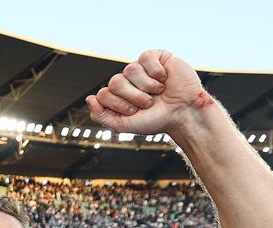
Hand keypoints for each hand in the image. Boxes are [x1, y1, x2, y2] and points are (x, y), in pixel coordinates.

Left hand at [86, 50, 206, 135]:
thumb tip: (89, 98)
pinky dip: (156, 72)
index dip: (119, 105)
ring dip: (147, 86)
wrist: (183, 113)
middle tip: (148, 103)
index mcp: (117, 95)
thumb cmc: (156, 119)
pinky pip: (145, 57)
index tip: (134, 112)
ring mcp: (141, 68)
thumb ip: (101, 116)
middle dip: (133, 97)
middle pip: (115, 81)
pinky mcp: (156, 57)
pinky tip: (164, 78)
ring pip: (130, 69)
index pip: (103, 94)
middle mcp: (127, 80)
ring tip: (158, 92)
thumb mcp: (124, 125)